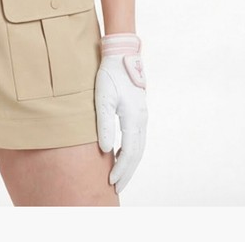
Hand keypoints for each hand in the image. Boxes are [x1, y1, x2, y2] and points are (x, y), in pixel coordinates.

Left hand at [94, 33, 146, 193]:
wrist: (122, 56)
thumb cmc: (110, 76)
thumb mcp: (102, 99)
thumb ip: (104, 125)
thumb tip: (104, 151)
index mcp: (133, 119)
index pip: (128, 153)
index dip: (120, 170)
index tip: (110, 182)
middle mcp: (141, 120)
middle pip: (137, 154)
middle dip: (127, 172)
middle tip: (116, 188)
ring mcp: (142, 116)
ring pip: (139, 147)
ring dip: (130, 163)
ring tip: (118, 176)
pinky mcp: (139, 111)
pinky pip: (137, 138)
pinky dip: (130, 151)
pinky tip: (119, 154)